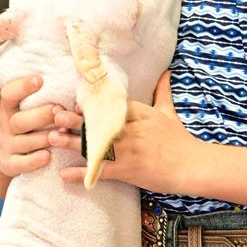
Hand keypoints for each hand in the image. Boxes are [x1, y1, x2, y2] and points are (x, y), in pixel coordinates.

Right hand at [0, 73, 64, 180]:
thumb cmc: (16, 123)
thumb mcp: (16, 109)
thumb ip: (34, 99)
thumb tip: (66, 79)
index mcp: (7, 108)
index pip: (9, 95)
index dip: (23, 87)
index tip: (40, 79)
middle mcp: (6, 126)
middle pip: (21, 121)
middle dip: (42, 115)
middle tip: (60, 110)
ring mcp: (7, 146)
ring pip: (25, 142)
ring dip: (44, 138)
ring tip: (61, 133)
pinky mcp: (9, 164)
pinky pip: (20, 164)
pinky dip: (34, 161)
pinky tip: (48, 156)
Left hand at [57, 71, 202, 193]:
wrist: (193, 166)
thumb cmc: (180, 140)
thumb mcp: (169, 113)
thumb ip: (162, 91)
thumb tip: (166, 71)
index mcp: (140, 113)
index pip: (112, 104)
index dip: (92, 103)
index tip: (74, 100)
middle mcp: (132, 129)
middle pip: (100, 123)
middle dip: (76, 119)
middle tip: (55, 115)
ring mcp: (129, 150)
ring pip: (96, 145)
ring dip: (72, 142)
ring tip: (53, 138)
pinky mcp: (128, 170)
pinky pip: (101, 171)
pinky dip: (82, 174)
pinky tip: (64, 174)